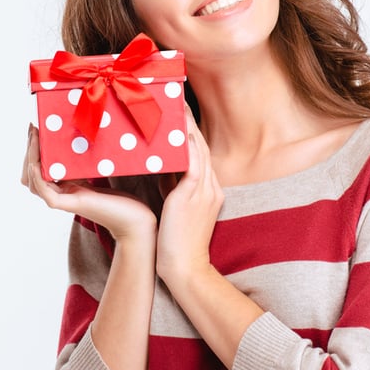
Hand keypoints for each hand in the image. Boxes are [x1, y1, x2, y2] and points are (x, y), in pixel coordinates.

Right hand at [20, 123, 156, 241]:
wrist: (135, 220)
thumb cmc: (122, 199)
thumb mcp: (99, 173)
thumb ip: (86, 162)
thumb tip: (80, 136)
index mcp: (65, 187)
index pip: (37, 169)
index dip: (33, 150)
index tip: (36, 127)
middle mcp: (61, 194)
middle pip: (30, 175)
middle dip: (29, 150)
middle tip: (33, 128)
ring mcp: (65, 201)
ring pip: (33, 182)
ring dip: (31, 158)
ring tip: (36, 138)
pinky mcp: (72, 204)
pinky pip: (45, 192)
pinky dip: (38, 176)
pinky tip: (38, 162)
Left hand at [155, 108, 223, 284]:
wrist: (185, 268)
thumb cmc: (175, 242)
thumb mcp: (174, 207)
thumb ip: (170, 186)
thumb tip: (158, 167)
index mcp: (208, 190)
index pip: (201, 154)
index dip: (191, 132)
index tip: (179, 114)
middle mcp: (210, 187)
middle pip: (202, 146)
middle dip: (191, 123)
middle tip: (178, 100)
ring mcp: (204, 192)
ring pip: (199, 152)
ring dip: (189, 128)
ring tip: (178, 107)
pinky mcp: (193, 199)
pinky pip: (194, 168)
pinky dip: (190, 150)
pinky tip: (184, 134)